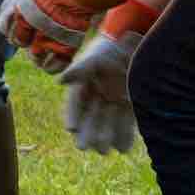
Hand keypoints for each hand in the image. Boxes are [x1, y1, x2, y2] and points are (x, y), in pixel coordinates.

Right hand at [59, 31, 141, 154]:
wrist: (135, 45)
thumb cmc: (111, 49)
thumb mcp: (95, 57)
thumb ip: (79, 69)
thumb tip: (59, 81)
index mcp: (83, 87)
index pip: (75, 104)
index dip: (72, 116)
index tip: (71, 127)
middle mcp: (96, 98)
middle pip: (90, 119)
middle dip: (87, 133)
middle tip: (84, 147)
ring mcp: (113, 104)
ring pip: (107, 125)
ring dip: (105, 138)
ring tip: (103, 150)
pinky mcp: (130, 108)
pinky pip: (126, 125)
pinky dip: (125, 137)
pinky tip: (123, 148)